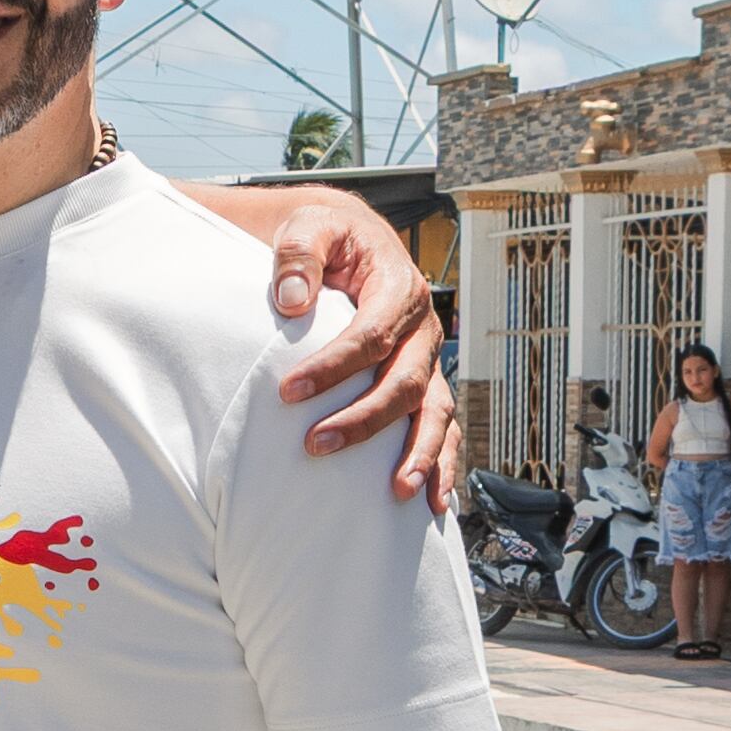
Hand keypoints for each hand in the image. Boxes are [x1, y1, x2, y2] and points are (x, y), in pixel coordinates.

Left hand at [266, 197, 459, 512]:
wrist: (353, 241)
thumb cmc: (327, 238)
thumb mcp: (309, 228)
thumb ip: (298, 255)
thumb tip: (292, 301)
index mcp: (398, 287)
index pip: (370, 334)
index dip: (332, 366)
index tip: (287, 391)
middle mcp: (423, 329)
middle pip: (405, 381)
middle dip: (363, 418)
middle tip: (315, 445)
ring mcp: (428, 360)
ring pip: (435, 411)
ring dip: (419, 453)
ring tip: (396, 491)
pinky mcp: (425, 383)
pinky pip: (443, 426)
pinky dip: (443, 463)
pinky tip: (435, 502)